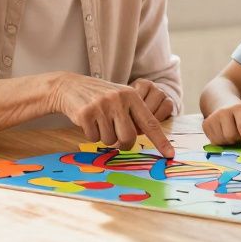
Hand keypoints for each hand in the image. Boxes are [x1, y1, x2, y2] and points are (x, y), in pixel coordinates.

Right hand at [51, 73, 173, 157]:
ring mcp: (101, 106)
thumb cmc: (100, 97)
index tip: (170, 155)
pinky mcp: (86, 113)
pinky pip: (93, 138)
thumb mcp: (120, 98)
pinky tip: (88, 121)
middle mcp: (118, 99)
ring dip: (104, 137)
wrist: (70, 86)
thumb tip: (142, 141)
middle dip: (123, 143)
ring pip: (110, 140)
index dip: (160, 141)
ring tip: (99, 122)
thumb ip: (133, 116)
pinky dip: (91, 134)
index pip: (150, 123)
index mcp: (132, 95)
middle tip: (116, 137)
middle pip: (129, 138)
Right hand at [202, 102, 240, 148]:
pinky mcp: (205, 124)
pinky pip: (213, 141)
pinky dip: (220, 142)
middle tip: (239, 136)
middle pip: (230, 135)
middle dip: (236, 140)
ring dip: (228, 142)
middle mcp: (224, 111)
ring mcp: (213, 117)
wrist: (224, 102)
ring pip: (221, 140)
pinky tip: (223, 134)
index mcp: (240, 108)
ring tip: (231, 134)